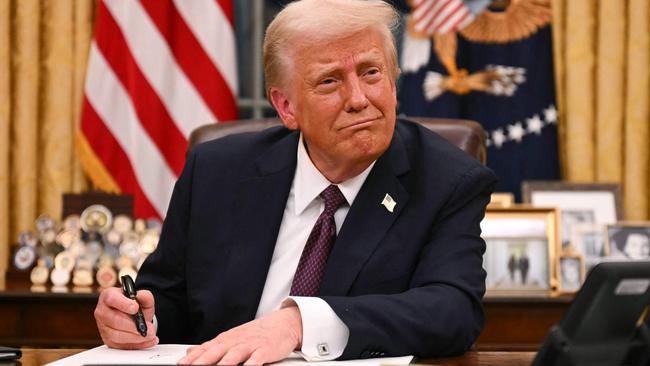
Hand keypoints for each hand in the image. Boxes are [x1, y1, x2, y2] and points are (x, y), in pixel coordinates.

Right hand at [94, 287, 157, 348]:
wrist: (132, 316)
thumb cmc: (134, 305)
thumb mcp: (142, 298)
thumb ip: (144, 296)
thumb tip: (141, 296)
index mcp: (108, 296)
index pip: (111, 299)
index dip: (123, 304)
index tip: (135, 308)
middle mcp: (103, 312)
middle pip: (114, 320)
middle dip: (133, 326)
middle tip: (148, 327)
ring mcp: (104, 327)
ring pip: (116, 335)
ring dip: (135, 337)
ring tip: (149, 335)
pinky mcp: (108, 340)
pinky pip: (121, 346)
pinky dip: (137, 345)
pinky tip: (148, 341)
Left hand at [178, 306, 302, 364]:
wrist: (282, 323)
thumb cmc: (256, 334)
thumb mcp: (232, 338)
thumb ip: (211, 347)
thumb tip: (190, 352)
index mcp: (226, 340)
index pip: (206, 349)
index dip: (193, 358)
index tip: (180, 364)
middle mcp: (236, 341)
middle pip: (216, 351)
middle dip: (202, 360)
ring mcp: (251, 345)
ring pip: (235, 354)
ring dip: (224, 363)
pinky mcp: (265, 349)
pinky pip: (257, 358)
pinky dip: (251, 364)